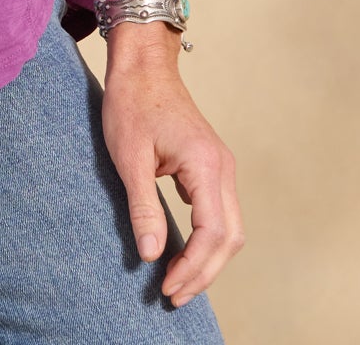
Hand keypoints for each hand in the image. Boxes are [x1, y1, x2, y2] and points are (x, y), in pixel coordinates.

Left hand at [100, 41, 243, 308]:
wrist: (143, 64)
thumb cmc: (133, 102)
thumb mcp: (130, 157)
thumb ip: (143, 207)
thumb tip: (151, 255)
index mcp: (206, 165)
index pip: (211, 233)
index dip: (192, 267)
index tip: (166, 286)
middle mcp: (223, 168)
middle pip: (229, 237)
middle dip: (204, 273)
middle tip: (173, 295)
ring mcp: (221, 166)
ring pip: (229, 227)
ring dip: (208, 259)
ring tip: (178, 281)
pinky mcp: (211, 165)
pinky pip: (219, 212)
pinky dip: (207, 239)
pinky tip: (183, 252)